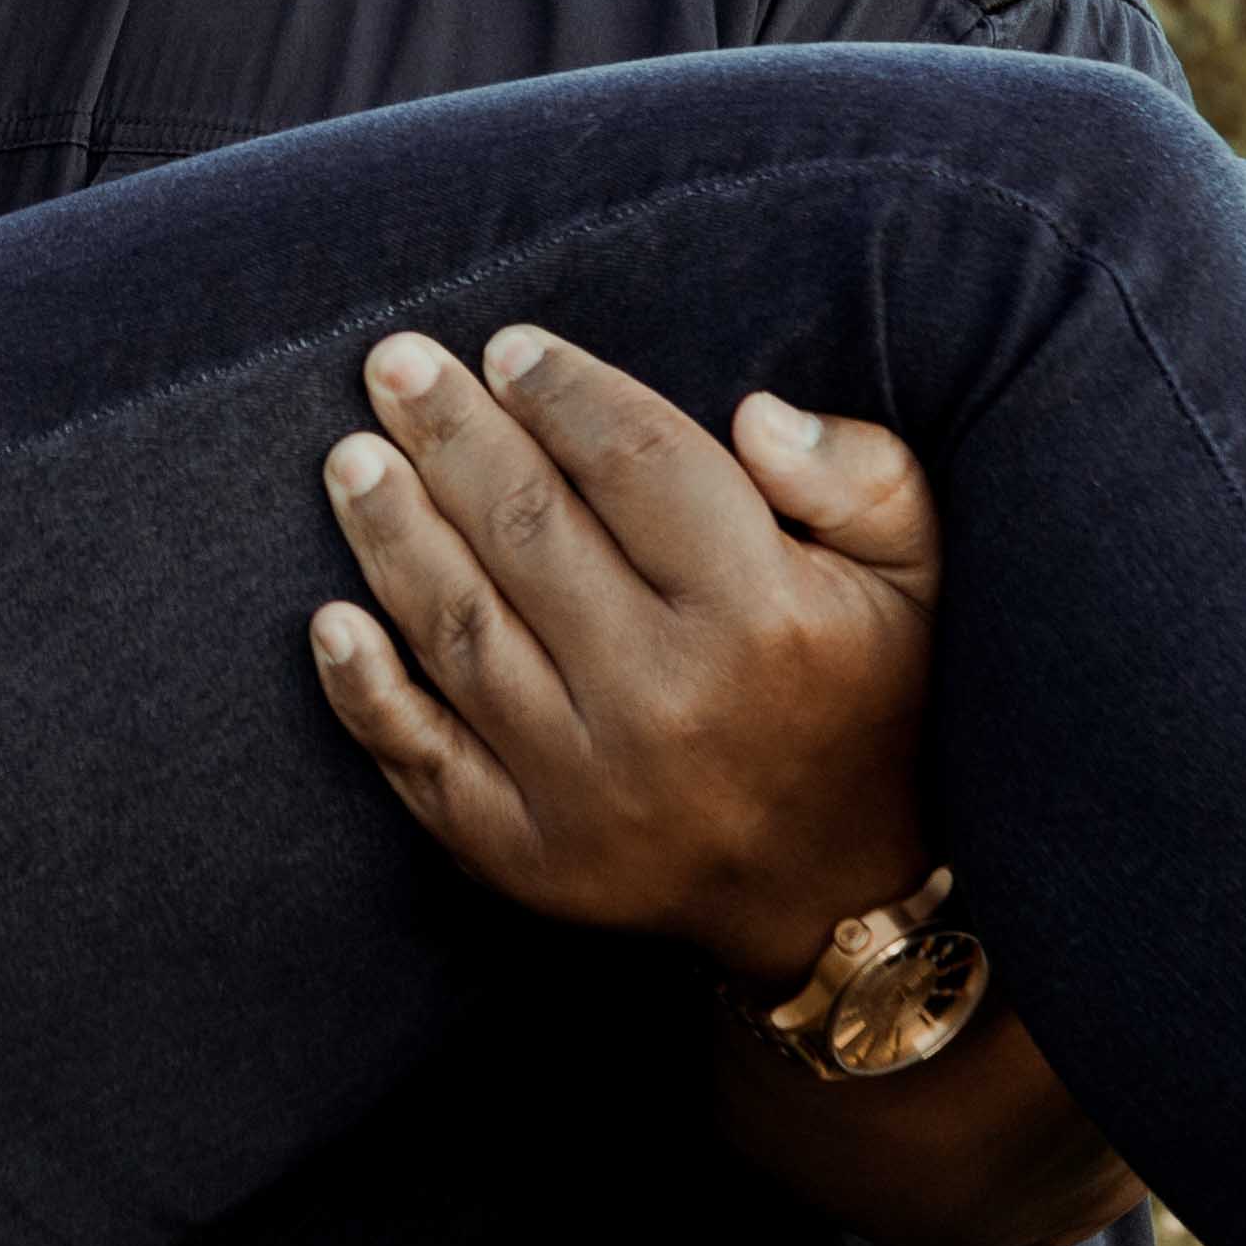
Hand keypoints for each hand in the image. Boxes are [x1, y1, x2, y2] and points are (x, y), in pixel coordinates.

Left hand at [306, 320, 936, 985]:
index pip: (638, 465)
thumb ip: (860, 476)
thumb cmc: (868, 701)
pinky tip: (327, 619)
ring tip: (350, 458)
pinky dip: (364, 690)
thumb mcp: (919, 577)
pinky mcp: (526, 857)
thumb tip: (754, 413)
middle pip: (529, 533)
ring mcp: (585, 790)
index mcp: (762, 618)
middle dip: (452, 436)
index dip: (565, 393)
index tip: (508, 347)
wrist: (835, 898)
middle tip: (393, 364)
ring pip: (462, 631)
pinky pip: (422, 759)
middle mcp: (666, 702)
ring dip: (392, 535)